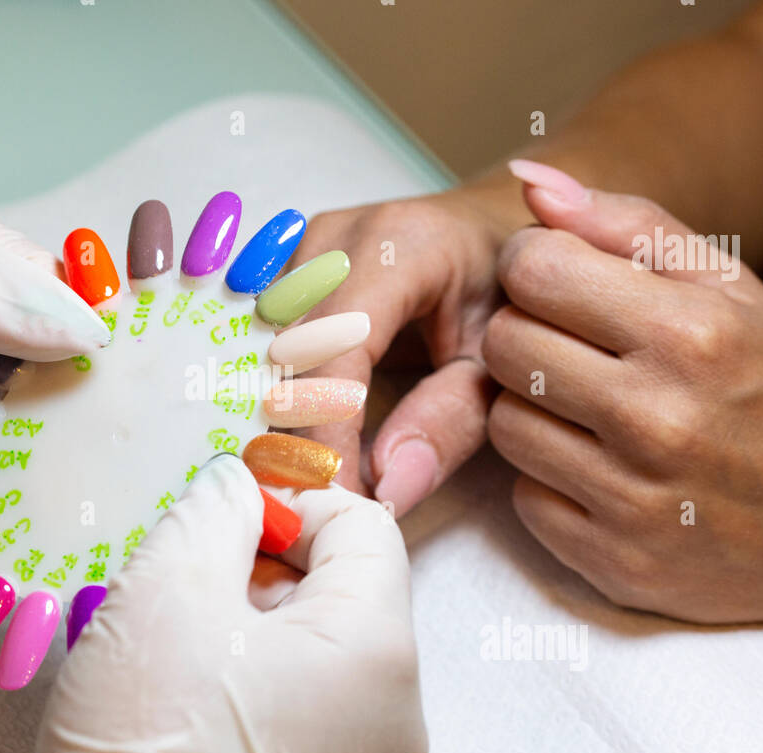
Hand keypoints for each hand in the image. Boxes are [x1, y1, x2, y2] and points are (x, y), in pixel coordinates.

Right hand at [34, 455, 426, 752]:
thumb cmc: (148, 746)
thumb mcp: (168, 592)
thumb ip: (213, 509)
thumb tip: (238, 482)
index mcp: (379, 652)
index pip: (366, 525)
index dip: (293, 496)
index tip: (224, 506)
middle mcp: (393, 716)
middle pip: (341, 590)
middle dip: (257, 563)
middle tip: (179, 575)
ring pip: (313, 651)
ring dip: (241, 623)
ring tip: (167, 642)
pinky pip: (298, 708)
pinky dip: (243, 681)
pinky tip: (179, 696)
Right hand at [284, 186, 525, 515]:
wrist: (497, 238)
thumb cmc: (506, 297)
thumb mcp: (499, 363)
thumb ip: (451, 424)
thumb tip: (387, 490)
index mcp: (398, 246)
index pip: (337, 351)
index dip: (327, 433)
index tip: (333, 499)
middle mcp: (336, 237)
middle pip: (286, 348)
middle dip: (290, 432)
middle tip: (306, 504)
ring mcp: (303, 249)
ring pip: (261, 345)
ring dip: (269, 414)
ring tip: (289, 478)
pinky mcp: (286, 267)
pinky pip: (256, 337)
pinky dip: (263, 391)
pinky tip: (273, 438)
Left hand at [482, 165, 762, 654]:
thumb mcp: (732, 289)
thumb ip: (628, 225)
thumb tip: (530, 183)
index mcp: (691, 333)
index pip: (533, 272)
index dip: (532, 270)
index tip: (557, 285)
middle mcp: (658, 417)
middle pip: (505, 346)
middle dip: (528, 337)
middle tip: (576, 351)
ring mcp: (633, 497)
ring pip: (502, 423)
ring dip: (533, 411)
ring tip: (591, 411)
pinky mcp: (612, 559)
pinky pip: (522, 495)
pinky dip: (550, 480)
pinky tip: (602, 471)